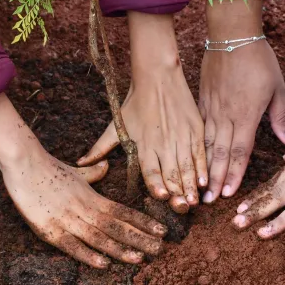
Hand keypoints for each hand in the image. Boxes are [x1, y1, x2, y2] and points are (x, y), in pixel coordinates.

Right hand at [6, 152, 166, 267]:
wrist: (24, 163)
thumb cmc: (48, 168)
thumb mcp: (75, 171)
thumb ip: (92, 173)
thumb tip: (106, 166)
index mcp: (92, 197)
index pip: (123, 211)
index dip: (142, 222)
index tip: (161, 231)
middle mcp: (85, 209)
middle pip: (116, 226)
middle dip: (139, 238)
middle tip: (160, 249)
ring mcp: (69, 220)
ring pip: (99, 237)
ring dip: (120, 249)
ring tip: (139, 258)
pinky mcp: (51, 229)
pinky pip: (73, 245)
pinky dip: (88, 255)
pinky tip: (103, 264)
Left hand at [78, 13, 205, 211]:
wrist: (158, 75)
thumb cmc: (134, 102)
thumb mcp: (116, 125)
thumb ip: (99, 147)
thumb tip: (80, 162)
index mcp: (145, 143)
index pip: (151, 169)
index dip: (157, 184)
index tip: (163, 197)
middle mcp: (164, 142)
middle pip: (172, 172)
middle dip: (178, 192)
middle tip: (183, 208)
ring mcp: (181, 136)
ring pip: (187, 166)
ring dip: (191, 185)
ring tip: (194, 201)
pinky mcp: (195, 129)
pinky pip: (200, 153)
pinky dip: (202, 168)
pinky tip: (203, 182)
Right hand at [199, 0, 284, 203]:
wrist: (232, 34)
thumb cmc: (259, 59)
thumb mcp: (277, 88)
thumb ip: (280, 117)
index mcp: (246, 115)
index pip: (239, 151)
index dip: (233, 174)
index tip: (229, 194)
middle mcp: (225, 115)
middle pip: (219, 153)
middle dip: (214, 179)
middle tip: (208, 201)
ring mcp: (211, 108)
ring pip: (205, 143)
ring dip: (203, 166)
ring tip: (198, 186)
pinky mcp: (202, 100)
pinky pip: (198, 127)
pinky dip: (196, 145)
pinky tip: (192, 158)